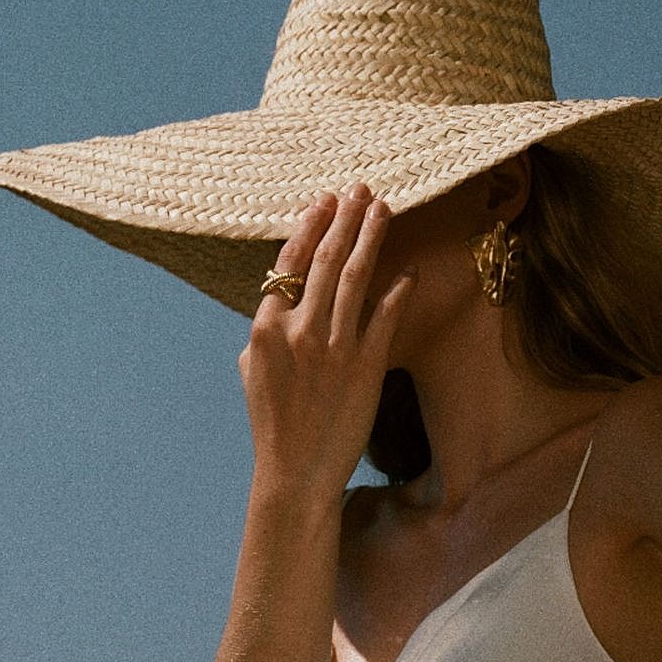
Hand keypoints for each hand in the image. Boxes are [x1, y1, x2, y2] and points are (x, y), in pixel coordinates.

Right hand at [237, 183, 415, 495]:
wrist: (296, 472)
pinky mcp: (367, 366)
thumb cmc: (272, 424)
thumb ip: (264, 331)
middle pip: (325, 261)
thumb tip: (279, 302)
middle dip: (345, 219)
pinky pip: (386, 316)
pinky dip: (398, 289)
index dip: (309, 227)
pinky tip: (409, 269)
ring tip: (383, 209)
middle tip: (361, 189)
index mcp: (266, 328)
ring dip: (371, 238)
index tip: (324, 201)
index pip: (289, 264)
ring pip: (356, 278)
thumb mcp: (252, 371)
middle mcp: (301, 331)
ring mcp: (335, 347)